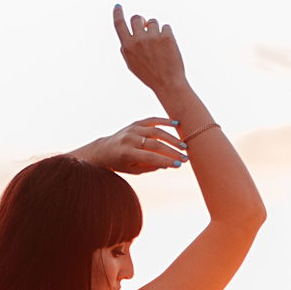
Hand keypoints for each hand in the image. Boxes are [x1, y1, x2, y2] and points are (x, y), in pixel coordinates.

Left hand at [73, 117, 187, 173]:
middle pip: (156, 144)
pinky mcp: (136, 123)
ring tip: (183, 146)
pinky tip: (177, 125)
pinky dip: (165, 121)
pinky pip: (152, 120)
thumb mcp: (132, 169)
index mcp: (127, 153)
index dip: (166, 161)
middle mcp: (129, 139)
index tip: (179, 165)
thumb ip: (150, 167)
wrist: (104, 149)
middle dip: (172, 152)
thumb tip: (169, 164)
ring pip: (156, 131)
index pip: (151, 157)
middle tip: (186, 157)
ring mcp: (133, 129)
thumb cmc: (119, 163)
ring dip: (172, 139)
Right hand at [114, 5, 189, 97]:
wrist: (168, 84)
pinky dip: (167, 34)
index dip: (117, 13)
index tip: (118, 6)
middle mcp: (139, 40)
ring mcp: (153, 37)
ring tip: (160, 46)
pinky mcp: (167, 36)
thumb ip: (127, 49)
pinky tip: (168, 47)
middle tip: (146, 26)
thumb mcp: (132, 65)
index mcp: (127, 47)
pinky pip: (166, 27)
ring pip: (153, 22)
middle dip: (141, 21)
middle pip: (136, 18)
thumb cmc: (150, 75)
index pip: (119, 24)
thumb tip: (125, 36)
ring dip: (156, 30)